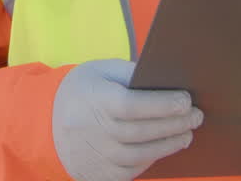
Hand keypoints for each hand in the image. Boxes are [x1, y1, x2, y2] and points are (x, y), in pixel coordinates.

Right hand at [53, 59, 202, 180]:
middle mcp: (95, 131)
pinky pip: (132, 170)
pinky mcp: (98, 174)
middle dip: (175, 124)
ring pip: (141, 154)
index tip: (186, 100)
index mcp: (95, 101)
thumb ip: (131, 74)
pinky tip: (164, 147)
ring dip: (169, 144)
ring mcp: (96, 156)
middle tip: (196, 116)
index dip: (162, 104)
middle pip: (143, 131)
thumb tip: (167, 82)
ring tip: (186, 133)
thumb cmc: (80, 90)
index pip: (134, 106)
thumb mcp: (100, 71)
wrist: (44, 121)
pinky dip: (151, 159)